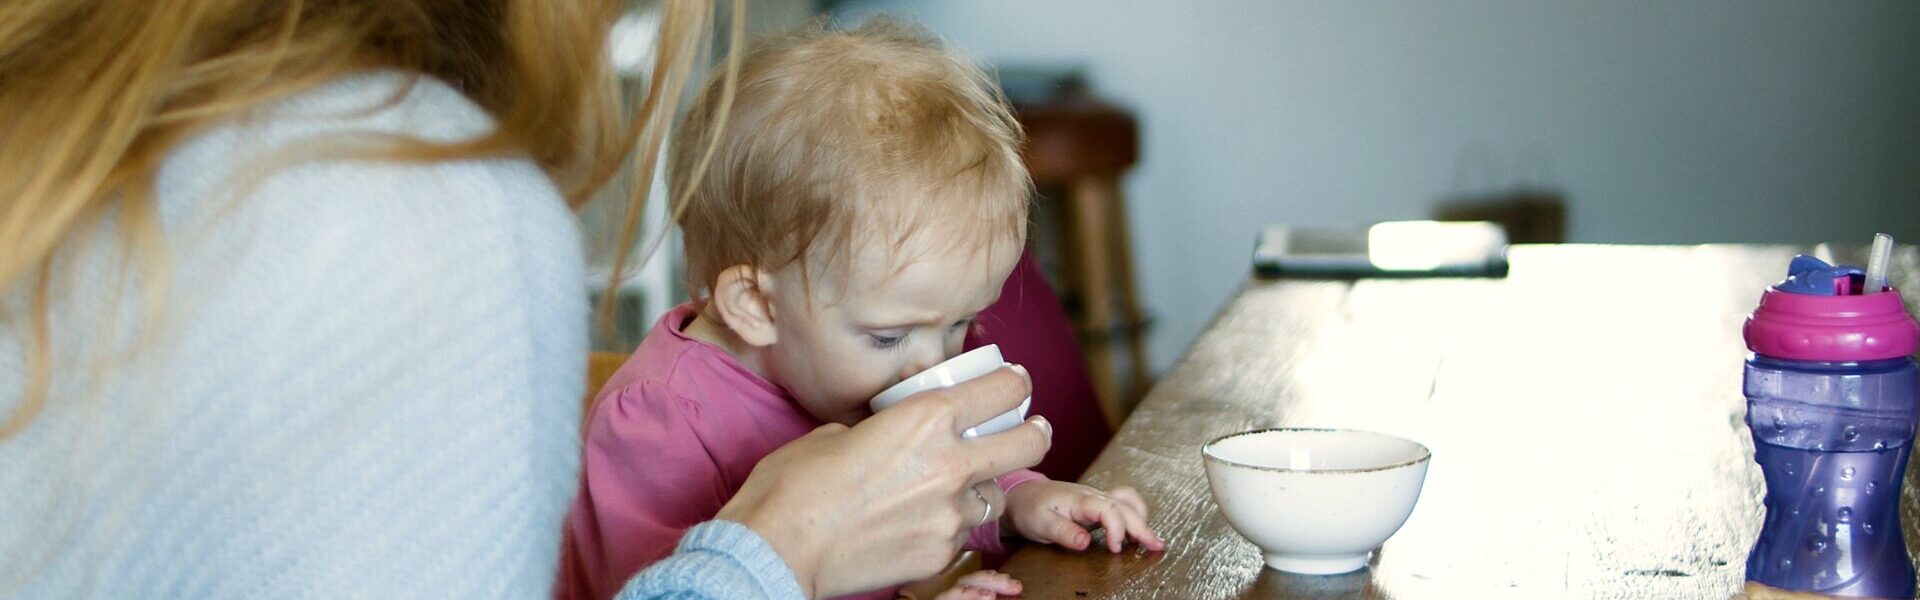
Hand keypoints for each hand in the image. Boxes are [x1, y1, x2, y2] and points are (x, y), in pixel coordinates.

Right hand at [714, 366, 1051, 598]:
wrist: (777, 548)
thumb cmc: (795, 484)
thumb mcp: (838, 432)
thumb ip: (882, 430)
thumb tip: (890, 438)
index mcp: (927, 417)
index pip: (1004, 390)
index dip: (1015, 383)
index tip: (1015, 384)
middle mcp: (951, 463)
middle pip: (1029, 442)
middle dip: (1035, 433)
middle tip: (1030, 431)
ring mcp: (951, 514)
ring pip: (995, 495)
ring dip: (982, 488)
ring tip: (957, 488)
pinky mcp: (941, 553)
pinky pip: (960, 533)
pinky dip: (947, 526)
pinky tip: (917, 524)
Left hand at [1004, 481, 1165, 552]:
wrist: (1022, 495)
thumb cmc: (1030, 509)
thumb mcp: (1040, 524)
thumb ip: (1063, 532)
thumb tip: (1086, 542)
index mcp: (1079, 500)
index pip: (1109, 509)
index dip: (1118, 529)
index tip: (1116, 549)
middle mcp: (1092, 495)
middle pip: (1125, 507)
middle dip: (1142, 527)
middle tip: (1156, 547)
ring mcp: (1096, 497)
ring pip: (1127, 503)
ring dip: (1142, 519)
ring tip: (1152, 541)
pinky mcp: (1097, 502)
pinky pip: (1122, 502)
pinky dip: (1135, 513)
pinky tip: (1137, 529)